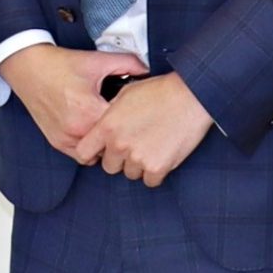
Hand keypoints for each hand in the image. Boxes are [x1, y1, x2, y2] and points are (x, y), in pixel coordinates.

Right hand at [0, 44, 147, 163]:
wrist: (28, 68)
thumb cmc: (60, 65)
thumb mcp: (96, 60)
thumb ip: (126, 63)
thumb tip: (147, 70)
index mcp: (89, 110)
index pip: (123, 127)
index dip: (134, 120)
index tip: (138, 114)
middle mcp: (77, 130)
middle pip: (112, 145)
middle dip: (121, 136)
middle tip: (128, 124)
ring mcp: (65, 139)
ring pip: (97, 155)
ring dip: (105, 145)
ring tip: (110, 129)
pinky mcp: (57, 142)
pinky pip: (80, 156)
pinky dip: (89, 148)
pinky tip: (94, 131)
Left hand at [76, 74, 212, 187]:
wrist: (190, 97)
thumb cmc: (160, 91)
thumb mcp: (126, 94)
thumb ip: (111, 112)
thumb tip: (105, 121)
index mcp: (107, 126)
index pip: (83, 152)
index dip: (91, 154)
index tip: (100, 152)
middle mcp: (119, 145)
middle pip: (109, 167)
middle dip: (119, 159)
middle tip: (134, 146)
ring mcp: (138, 158)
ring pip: (131, 174)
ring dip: (139, 165)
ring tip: (152, 146)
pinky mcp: (158, 167)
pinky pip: (150, 181)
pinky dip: (155, 172)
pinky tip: (161, 156)